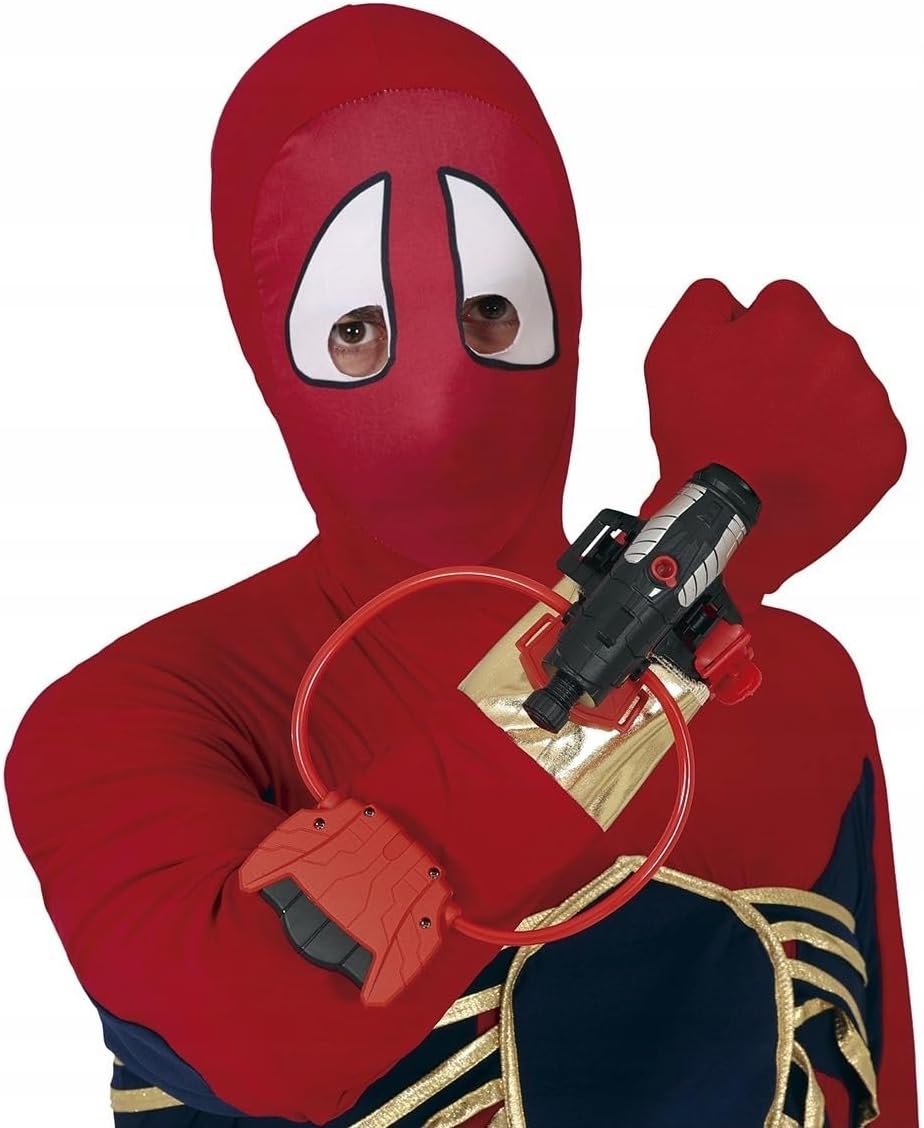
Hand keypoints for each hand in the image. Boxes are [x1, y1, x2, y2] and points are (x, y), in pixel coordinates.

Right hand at [639, 278, 904, 610]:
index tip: (736, 379)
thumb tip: (737, 297)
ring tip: (778, 447)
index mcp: (790, 317)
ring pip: (843, 388)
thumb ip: (705, 300)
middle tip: (752, 418)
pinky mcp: (887, 447)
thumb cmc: (693, 436)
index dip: (751, 340)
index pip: (780, 304)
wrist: (725, 519)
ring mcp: (869, 400)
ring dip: (815, 409)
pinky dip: (839, 448)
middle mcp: (840, 349)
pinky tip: (805, 467)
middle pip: (815, 345)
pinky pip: (866, 434)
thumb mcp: (669, 350)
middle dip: (787, 372)